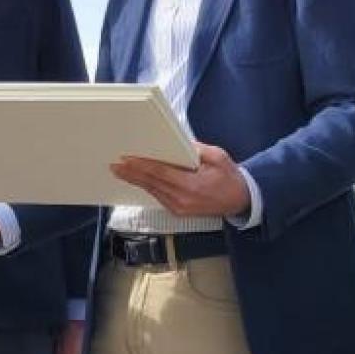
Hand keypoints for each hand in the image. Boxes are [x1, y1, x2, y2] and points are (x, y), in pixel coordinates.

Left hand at [110, 143, 250, 217]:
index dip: (141, 166)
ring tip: (120, 171)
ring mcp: (179, 208)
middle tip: (115, 165)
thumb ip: (196, 149)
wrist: (240, 200)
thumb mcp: (218, 156)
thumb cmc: (229, 177)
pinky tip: (137, 180)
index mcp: (192, 185)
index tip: (126, 159)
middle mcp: (182, 199)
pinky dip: (147, 187)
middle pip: (151, 183)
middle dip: (131, 173)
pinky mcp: (178, 212)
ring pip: (152, 191)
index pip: (159, 173)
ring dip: (135, 181)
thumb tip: (177, 141)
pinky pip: (158, 197)